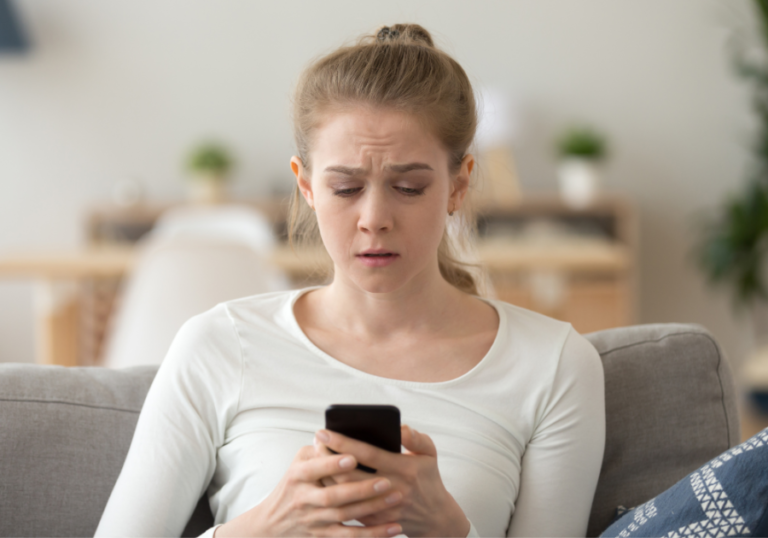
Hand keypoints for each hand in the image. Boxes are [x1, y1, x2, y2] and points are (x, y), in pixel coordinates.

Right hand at [214, 445, 402, 536]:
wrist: (273, 523)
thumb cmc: (294, 483)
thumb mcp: (298, 462)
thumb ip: (319, 450)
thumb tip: (341, 434)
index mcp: (298, 475)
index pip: (315, 469)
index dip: (332, 465)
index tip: (353, 457)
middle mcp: (304, 499)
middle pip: (334, 496)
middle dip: (361, 490)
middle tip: (386, 481)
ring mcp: (314, 519)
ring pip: (345, 516)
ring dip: (372, 509)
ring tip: (395, 497)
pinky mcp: (324, 535)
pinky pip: (351, 536)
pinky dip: (373, 534)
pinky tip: (393, 528)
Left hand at [314, 425, 469, 537]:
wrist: (434, 517)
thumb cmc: (428, 478)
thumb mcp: (429, 453)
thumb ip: (415, 438)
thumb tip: (399, 427)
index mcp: (404, 469)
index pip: (368, 453)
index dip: (344, 443)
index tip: (325, 432)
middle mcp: (392, 489)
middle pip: (349, 474)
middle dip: (328, 457)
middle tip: (316, 442)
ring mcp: (381, 508)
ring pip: (345, 493)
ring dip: (327, 475)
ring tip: (317, 458)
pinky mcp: (374, 521)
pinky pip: (347, 506)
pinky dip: (334, 492)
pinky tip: (325, 478)